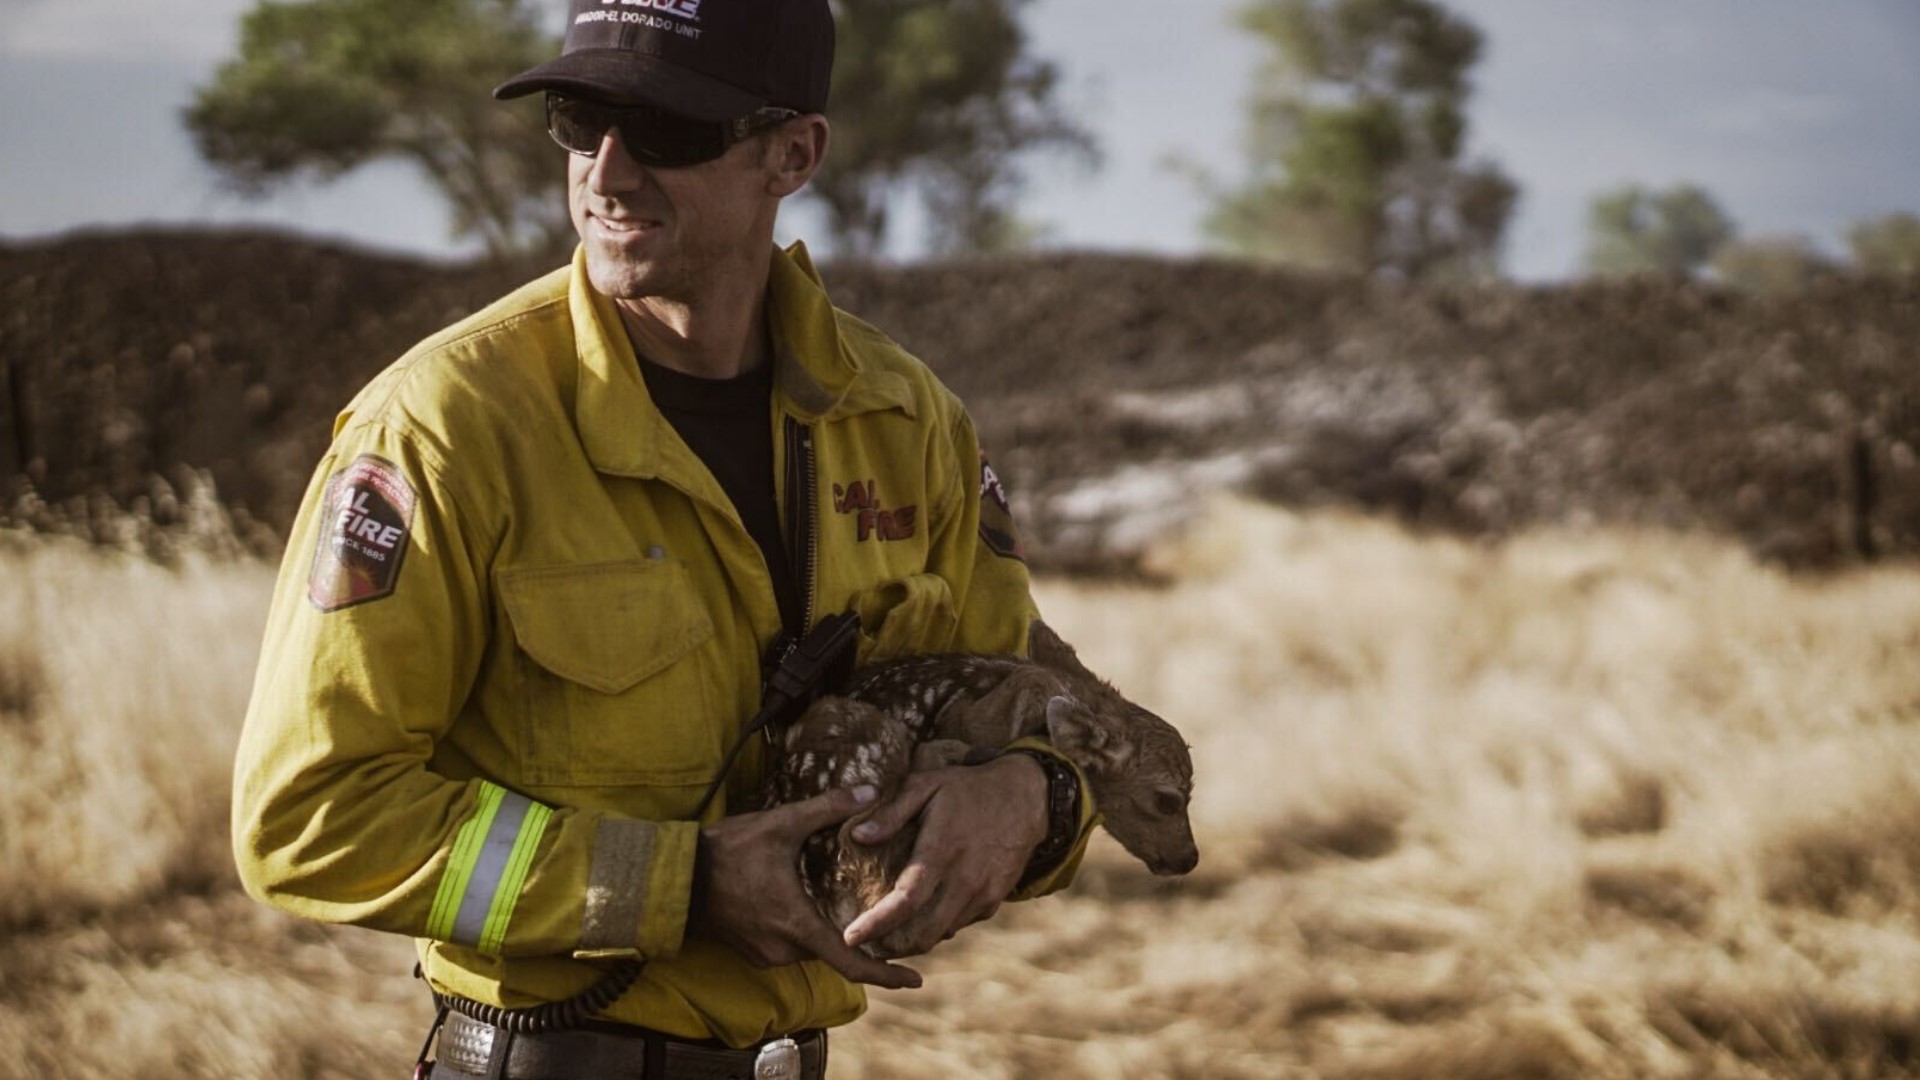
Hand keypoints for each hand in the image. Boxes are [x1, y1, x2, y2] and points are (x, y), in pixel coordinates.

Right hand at [696, 785, 922, 988]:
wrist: (675, 876)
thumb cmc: (726, 851)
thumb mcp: (781, 824)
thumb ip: (828, 808)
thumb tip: (871, 791)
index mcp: (798, 925)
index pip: (852, 963)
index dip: (887, 976)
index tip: (916, 981)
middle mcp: (785, 949)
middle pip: (835, 952)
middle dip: (860, 941)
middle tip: (887, 921)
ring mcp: (766, 954)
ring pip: (813, 948)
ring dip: (830, 933)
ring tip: (851, 909)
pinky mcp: (753, 950)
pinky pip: (792, 946)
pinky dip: (808, 932)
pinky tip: (812, 905)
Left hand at [840, 754, 1047, 955]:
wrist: (1028, 797)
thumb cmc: (968, 788)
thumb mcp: (926, 785)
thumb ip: (891, 812)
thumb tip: (858, 836)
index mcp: (942, 850)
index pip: (906, 899)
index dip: (876, 923)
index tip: (850, 937)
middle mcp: (965, 879)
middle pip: (923, 933)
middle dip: (890, 946)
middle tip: (865, 943)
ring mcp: (983, 893)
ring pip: (941, 933)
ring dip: (914, 938)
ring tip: (889, 932)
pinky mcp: (994, 900)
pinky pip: (960, 923)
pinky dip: (939, 926)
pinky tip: (925, 913)